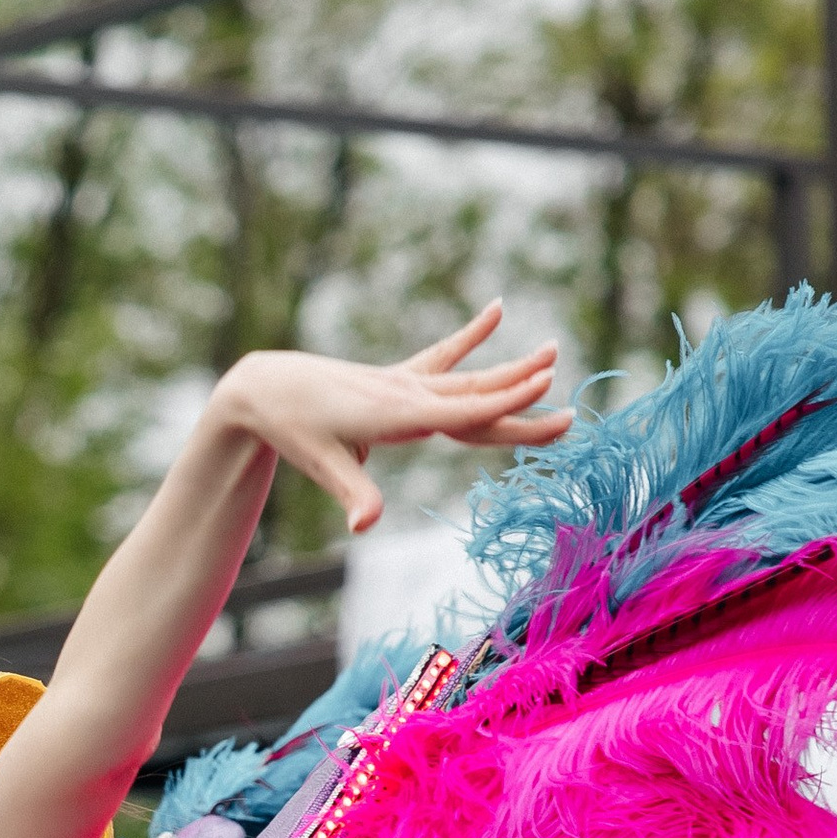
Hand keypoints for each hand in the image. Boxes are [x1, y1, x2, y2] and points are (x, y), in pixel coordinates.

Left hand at [212, 303, 566, 534]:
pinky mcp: (396, 379)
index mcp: (398, 414)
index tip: (546, 392)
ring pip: (468, 380)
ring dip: (509, 371)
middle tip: (571, 411)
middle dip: (523, 404)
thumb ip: (353, 492)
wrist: (265, 387)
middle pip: (477, 400)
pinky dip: (470, 336)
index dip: (506, 405)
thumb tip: (365, 526)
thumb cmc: (294, 429)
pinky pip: (441, 358)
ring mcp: (404, 383)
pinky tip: (497, 310)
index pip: (464, 411)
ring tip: (551, 353)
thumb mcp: (322, 464)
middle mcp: (408, 393)